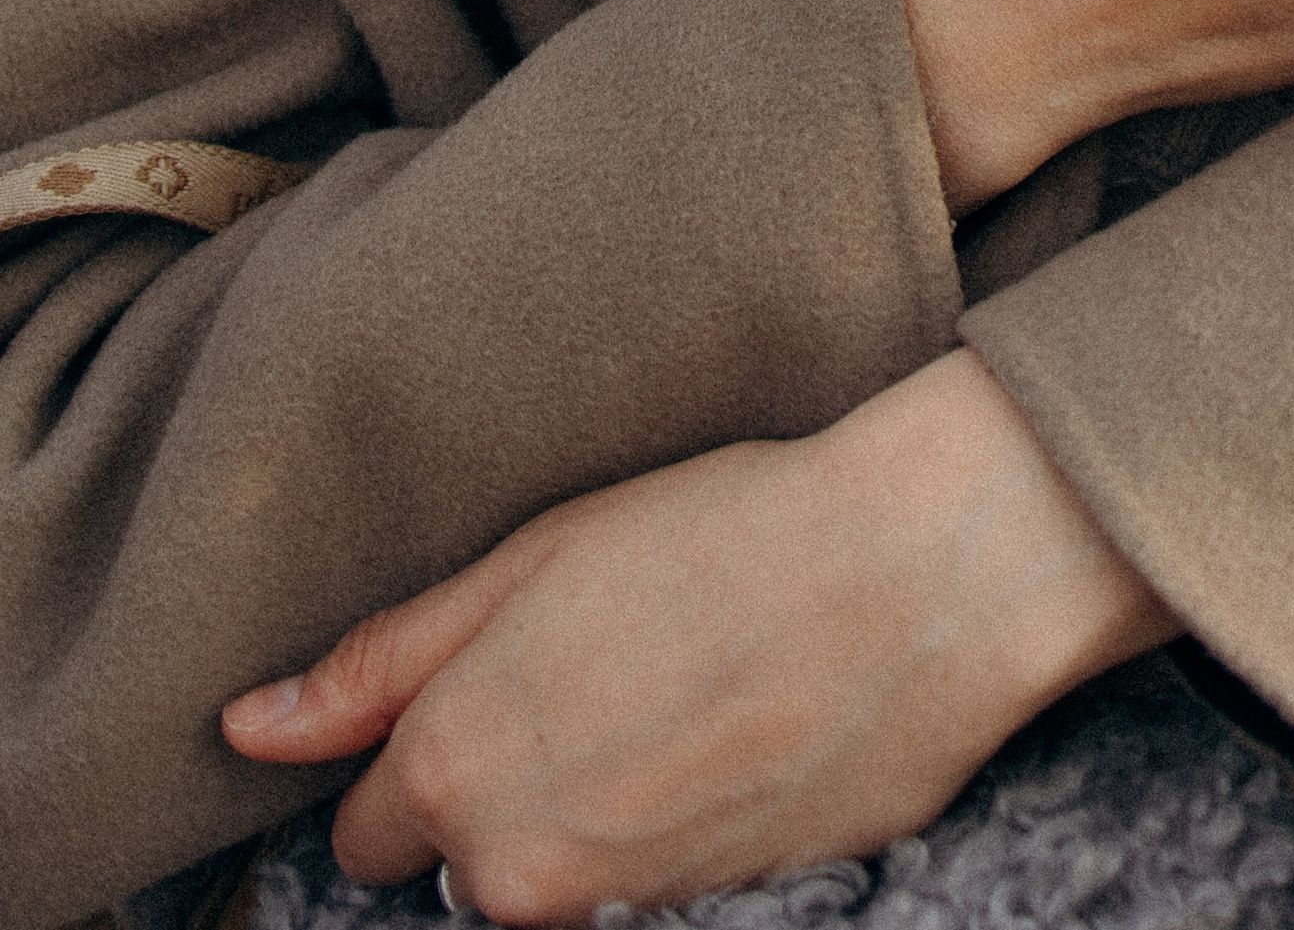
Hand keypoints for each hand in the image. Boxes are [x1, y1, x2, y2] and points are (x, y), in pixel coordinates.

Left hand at [222, 350, 1169, 922]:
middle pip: (460, 865)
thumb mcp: (535, 555)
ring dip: (585, 814)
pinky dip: (668, 829)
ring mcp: (622, 910)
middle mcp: (520, 873)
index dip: (421, 743)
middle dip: (498, 790)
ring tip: (674, 695)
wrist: (919, 572)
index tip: (496, 677)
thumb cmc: (728, 530)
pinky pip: (645, 893)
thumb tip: (247, 729)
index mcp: (456, 773)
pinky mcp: (717, 918)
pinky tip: (728, 737)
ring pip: (555, 880)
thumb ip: (381, 659)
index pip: (366, 824)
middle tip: (595, 673)